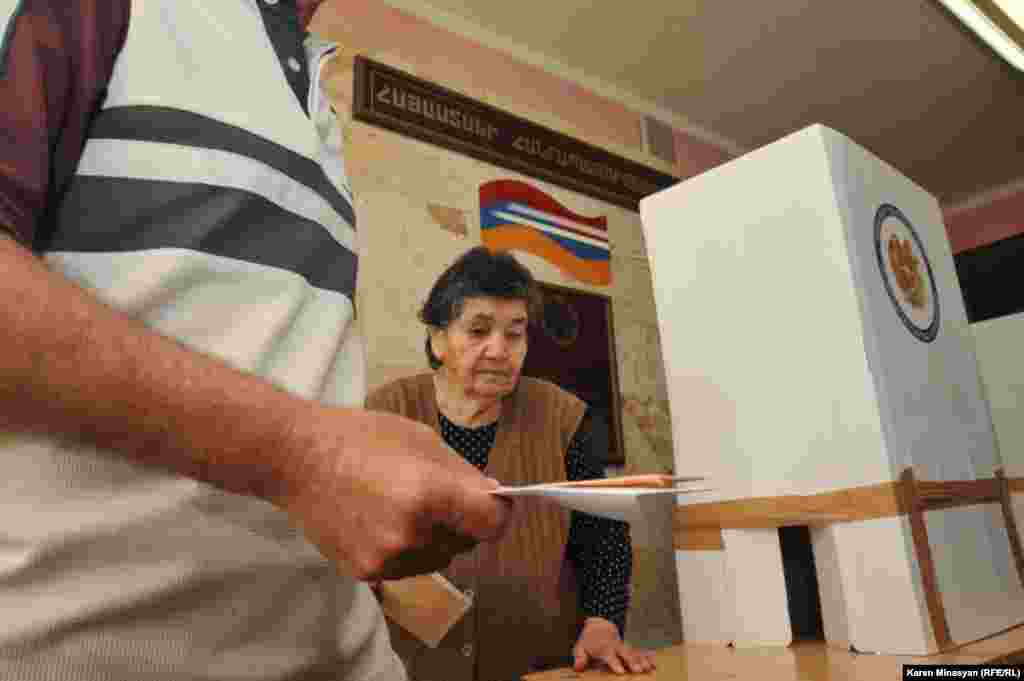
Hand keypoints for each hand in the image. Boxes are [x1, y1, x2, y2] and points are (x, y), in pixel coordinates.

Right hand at [276, 406, 511, 580]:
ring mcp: (387, 559)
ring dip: (434, 538)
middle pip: (465, 542)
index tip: (492, 503)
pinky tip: (379, 519)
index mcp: (429, 494)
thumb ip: (463, 474)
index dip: (498, 512)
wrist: (295, 458)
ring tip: (401, 505)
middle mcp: (412, 534)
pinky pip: (407, 566)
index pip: (492, 524)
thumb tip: (494, 497)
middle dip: (461, 521)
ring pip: (437, 558)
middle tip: (435, 494)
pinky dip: (405, 548)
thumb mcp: (421, 440)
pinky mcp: (367, 573)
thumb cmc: (360, 438)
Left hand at [573, 617, 655, 674]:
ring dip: (642, 660)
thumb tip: (578, 668)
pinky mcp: (630, 643)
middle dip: (632, 661)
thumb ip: (580, 657)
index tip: (620, 671)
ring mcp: (624, 643)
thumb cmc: (590, 639)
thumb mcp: (580, 646)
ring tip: (649, 668)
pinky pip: (640, 649)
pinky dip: (647, 655)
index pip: (610, 656)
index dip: (615, 663)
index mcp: (604, 647)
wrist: (598, 621)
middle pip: (625, 653)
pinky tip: (654, 662)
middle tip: (638, 670)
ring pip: (635, 651)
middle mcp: (616, 645)